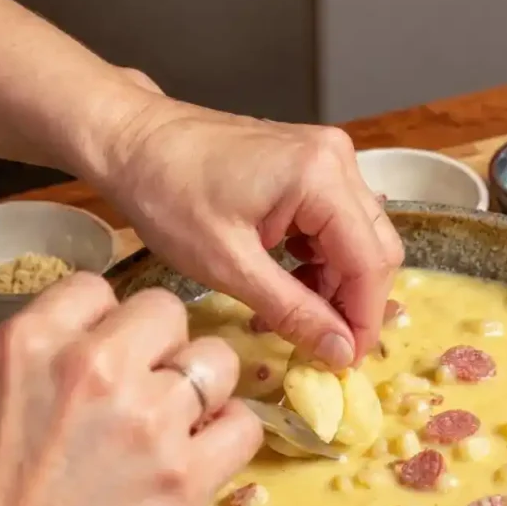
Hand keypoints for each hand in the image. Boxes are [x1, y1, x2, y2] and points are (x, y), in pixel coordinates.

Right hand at [0, 273, 261, 505]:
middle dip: (159, 342)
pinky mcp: (185, 478)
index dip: (103, 318)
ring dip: (202, 385)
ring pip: (216, 359)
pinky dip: (231, 434)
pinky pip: (244, 426)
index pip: (96, 286)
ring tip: (183, 417)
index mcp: (30, 345)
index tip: (105, 347)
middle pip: (166, 311)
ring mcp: (148, 421)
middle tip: (146, 383)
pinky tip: (207, 451)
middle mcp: (95, 368)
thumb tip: (16, 373)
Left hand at [100, 88, 403, 369]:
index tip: (346, 365)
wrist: (132, 140)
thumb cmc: (166, 195)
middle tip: (320, 347)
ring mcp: (326, 157)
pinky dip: (320, 261)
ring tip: (290, 317)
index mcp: (321, 176)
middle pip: (375, 249)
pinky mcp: (311, 164)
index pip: (370, 262)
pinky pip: (336, 223)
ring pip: (358, 239)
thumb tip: (341, 353)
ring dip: (333, 285)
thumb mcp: (228, 265)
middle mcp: (337, 159)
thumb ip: (293, 311)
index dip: (364, 320)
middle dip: (352, 304)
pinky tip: (286, 284)